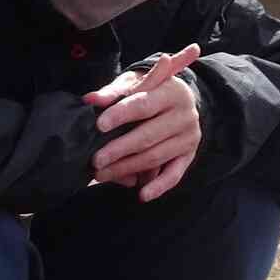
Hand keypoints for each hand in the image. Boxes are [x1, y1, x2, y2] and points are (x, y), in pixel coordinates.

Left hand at [84, 43, 201, 201]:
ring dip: (127, 168)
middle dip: (120, 149)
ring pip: (156, 156)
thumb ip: (113, 92)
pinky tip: (142, 195)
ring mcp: (188, 137)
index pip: (144, 104)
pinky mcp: (188, 155)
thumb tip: (91, 100)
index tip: (99, 125)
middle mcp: (185, 114)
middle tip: (96, 160)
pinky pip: (174, 174)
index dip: (121, 115)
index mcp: (172, 91)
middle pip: (149, 135)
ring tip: (101, 174)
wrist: (175, 100)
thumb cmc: (147, 91)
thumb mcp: (132, 84)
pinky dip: (159, 186)